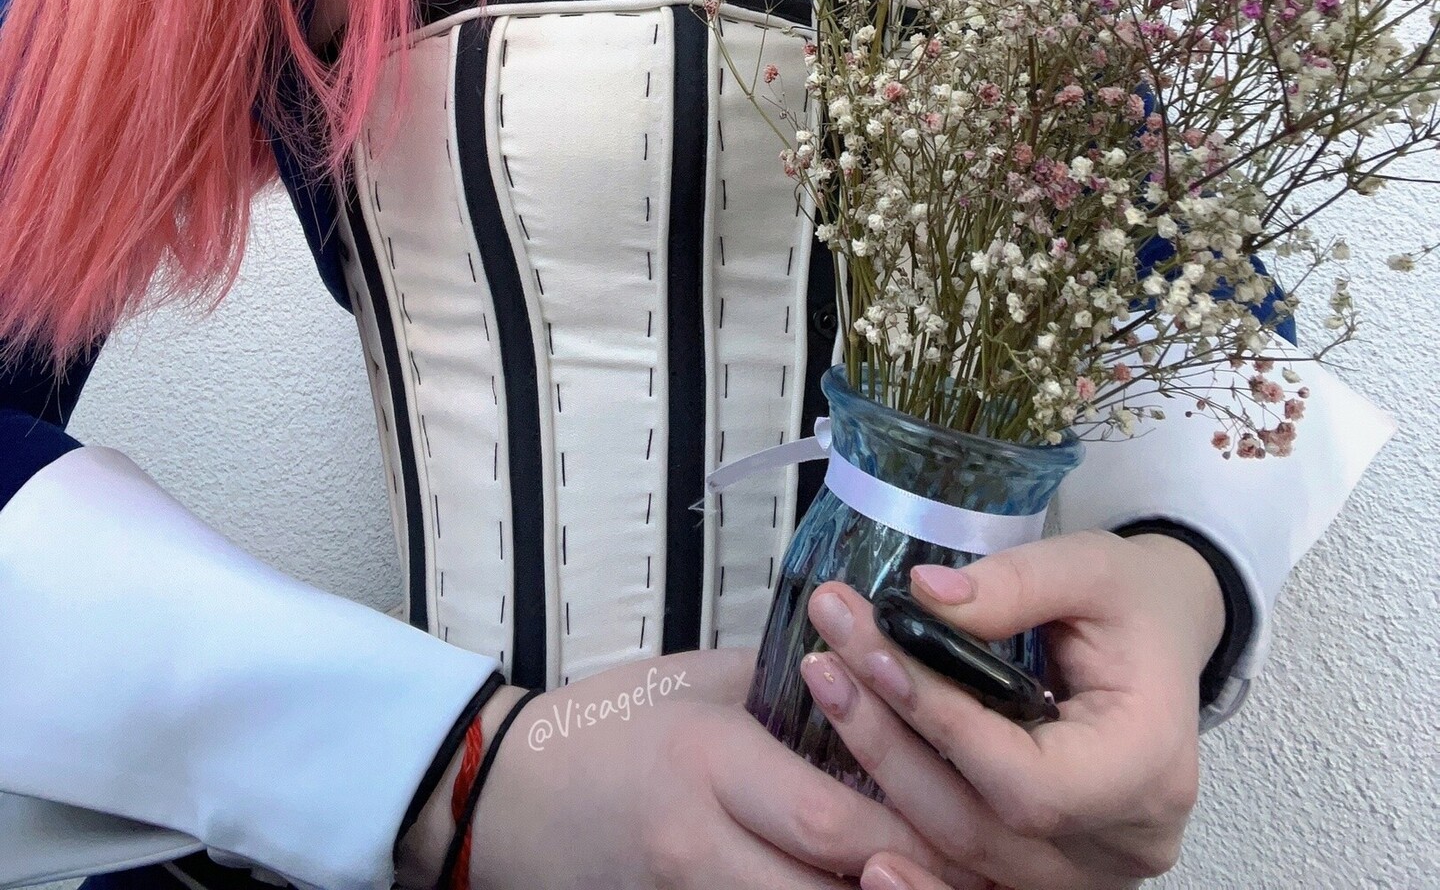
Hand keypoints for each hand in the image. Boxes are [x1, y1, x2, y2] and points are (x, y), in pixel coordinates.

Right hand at [462, 644, 992, 889]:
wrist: (503, 793)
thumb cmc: (609, 721)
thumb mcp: (697, 678)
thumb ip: (788, 681)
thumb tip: (880, 675)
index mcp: (711, 761)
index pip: (834, 823)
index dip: (916, 840)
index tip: (975, 831)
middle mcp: (700, 846)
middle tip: (978, 877)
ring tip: (926, 884)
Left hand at [800, 529, 1226, 889]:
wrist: (1163, 639)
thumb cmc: (1132, 605)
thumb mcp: (1088, 567)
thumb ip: (1012, 583)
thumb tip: (923, 596)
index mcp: (1148, 768)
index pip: (1028, 780)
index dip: (943, 725)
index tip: (873, 653)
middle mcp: (1125, 842)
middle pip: (982, 828)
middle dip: (892, 744)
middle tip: (826, 659)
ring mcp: (1090, 873)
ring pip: (964, 858)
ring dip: (882, 782)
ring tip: (829, 691)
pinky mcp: (1051, 873)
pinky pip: (967, 873)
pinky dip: (905, 842)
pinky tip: (849, 808)